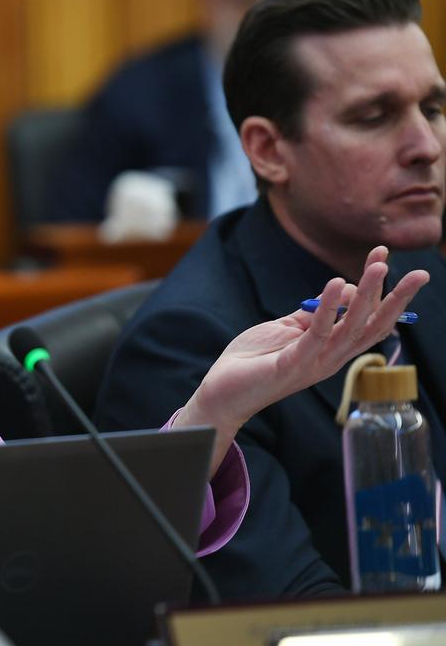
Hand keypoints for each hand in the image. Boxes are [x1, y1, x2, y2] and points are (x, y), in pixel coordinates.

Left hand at [178, 246, 428, 475]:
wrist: (222, 390)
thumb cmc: (254, 359)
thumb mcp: (288, 327)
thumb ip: (315, 312)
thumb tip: (347, 289)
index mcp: (332, 349)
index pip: (367, 318)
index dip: (380, 289)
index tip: (383, 254)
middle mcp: (331, 358)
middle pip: (373, 326)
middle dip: (397, 298)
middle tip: (422, 273)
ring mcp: (314, 363)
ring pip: (352, 328)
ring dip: (369, 296)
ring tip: (381, 267)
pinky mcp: (293, 364)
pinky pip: (316, 333)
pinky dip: (329, 308)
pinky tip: (338, 284)